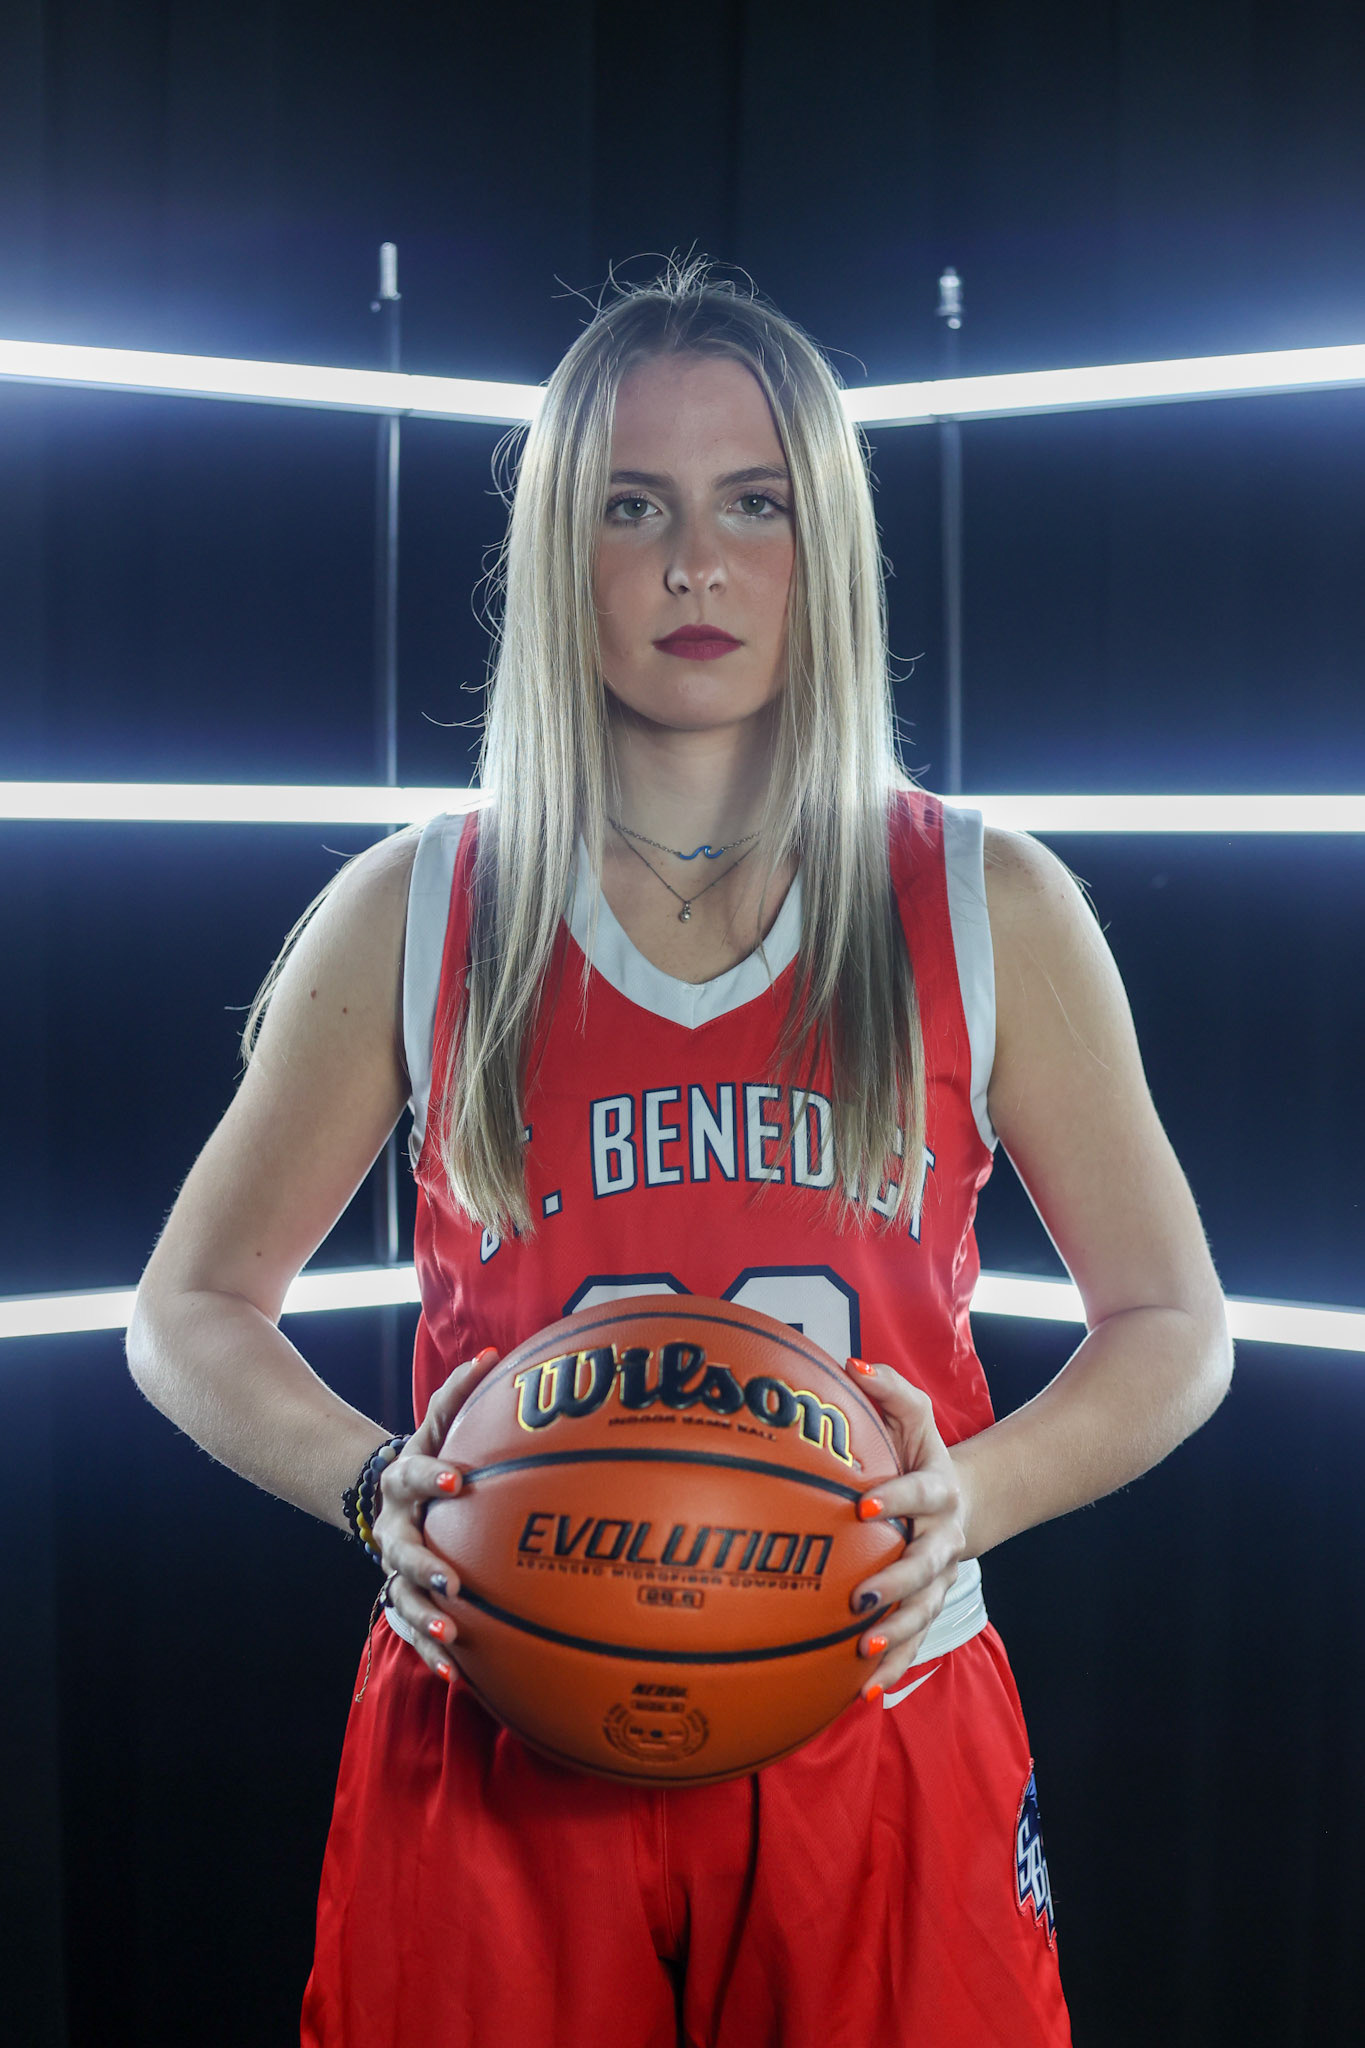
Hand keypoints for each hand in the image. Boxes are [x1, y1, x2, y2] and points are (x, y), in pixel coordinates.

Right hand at [370, 1346, 499, 1678]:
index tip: (460, 1480)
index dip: (433, 1476)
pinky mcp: (402, 1595)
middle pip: (401, 1548)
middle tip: (452, 1581)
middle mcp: (393, 1525)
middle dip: (425, 1565)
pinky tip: (458, 1676)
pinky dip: (432, 1651)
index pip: (415, 1473)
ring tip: (450, 1635)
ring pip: (401, 1595)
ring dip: (424, 1616)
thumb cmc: (428, 1457)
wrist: (379, 1493)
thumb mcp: (436, 1426)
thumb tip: (492, 1353)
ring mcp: (393, 1565)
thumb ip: (457, 1394)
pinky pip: (414, 1626)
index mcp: (403, 1480)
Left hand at [844, 1358, 969, 1699]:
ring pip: (923, 1613)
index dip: (896, 1500)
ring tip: (865, 1654)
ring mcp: (939, 1578)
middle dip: (895, 1583)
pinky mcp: (928, 1606)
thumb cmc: (923, 1454)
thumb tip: (849, 1362)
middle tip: (860, 1596)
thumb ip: (887, 1387)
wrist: (967, 1502)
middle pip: (925, 1566)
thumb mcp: (913, 1416)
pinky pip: (913, 1640)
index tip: (863, 1507)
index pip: (919, 1494)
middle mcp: (943, 1539)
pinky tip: (866, 1694)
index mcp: (937, 1491)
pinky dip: (894, 1666)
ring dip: (896, 1635)